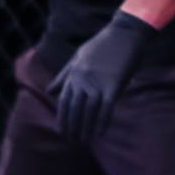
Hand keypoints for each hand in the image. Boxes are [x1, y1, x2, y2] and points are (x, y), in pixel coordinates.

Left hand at [48, 10, 155, 143]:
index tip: (63, 131)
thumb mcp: (77, 57)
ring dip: (86, 128)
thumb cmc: (101, 45)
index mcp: (73, 74)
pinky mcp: (113, 85)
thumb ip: (63, 76)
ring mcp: (98, 83)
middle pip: (74, 109)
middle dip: (72, 126)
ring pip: (88, 111)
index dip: (63, 118)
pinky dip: (102, 121)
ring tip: (84, 141)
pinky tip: (100, 133)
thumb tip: (49, 92)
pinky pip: (106, 107)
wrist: (124, 33)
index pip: (63, 101)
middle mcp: (82, 80)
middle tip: (72, 141)